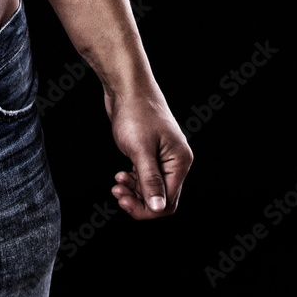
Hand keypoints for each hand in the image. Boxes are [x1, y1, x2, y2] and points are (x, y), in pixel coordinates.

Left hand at [105, 88, 192, 219]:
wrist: (127, 86)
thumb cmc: (135, 112)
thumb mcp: (140, 150)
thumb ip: (150, 180)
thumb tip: (158, 208)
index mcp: (179, 162)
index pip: (169, 202)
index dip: (147, 209)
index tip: (125, 203)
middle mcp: (175, 161)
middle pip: (161, 197)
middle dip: (139, 201)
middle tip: (117, 194)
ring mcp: (163, 156)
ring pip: (151, 188)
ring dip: (133, 191)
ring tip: (116, 185)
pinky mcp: (150, 152)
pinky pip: (144, 176)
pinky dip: (132, 180)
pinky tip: (120, 176)